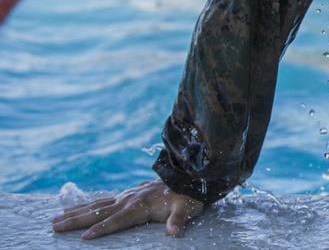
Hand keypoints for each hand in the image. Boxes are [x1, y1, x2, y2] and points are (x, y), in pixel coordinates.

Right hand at [51, 179, 203, 239]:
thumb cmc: (187, 197)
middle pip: (98, 212)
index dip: (102, 229)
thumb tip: (175, 233)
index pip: (117, 221)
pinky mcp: (127, 195)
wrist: (188, 177)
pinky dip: (87, 205)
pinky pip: (103, 200)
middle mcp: (128, 200)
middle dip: (77, 221)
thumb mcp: (186, 209)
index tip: (84, 237)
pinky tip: (75, 208)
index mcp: (140, 206)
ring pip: (96, 206)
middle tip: (55, 226)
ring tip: (56, 218)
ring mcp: (126, 196)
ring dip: (76, 212)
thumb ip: (178, 220)